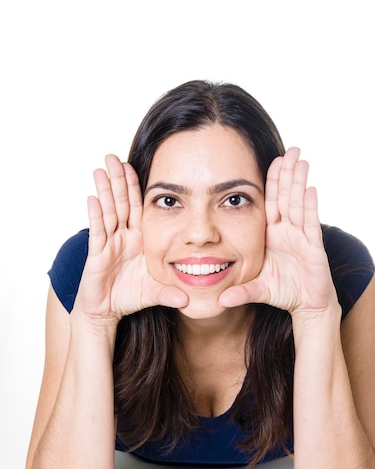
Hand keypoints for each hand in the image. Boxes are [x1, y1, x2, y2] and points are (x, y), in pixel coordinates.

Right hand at [75, 155, 188, 321]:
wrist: (106, 312)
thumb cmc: (129, 297)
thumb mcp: (154, 293)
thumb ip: (170, 294)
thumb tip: (189, 301)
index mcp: (139, 240)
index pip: (139, 208)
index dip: (136, 188)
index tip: (135, 165)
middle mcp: (124, 238)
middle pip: (122, 203)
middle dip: (118, 180)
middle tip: (113, 156)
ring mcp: (109, 244)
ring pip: (108, 212)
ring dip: (105, 190)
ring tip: (101, 169)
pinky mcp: (97, 255)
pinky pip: (98, 232)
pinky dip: (96, 216)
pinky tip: (93, 198)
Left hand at [219, 147, 337, 315]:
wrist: (307, 306)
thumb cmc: (283, 293)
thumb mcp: (257, 289)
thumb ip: (240, 292)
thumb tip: (219, 301)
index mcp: (271, 235)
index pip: (271, 203)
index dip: (272, 182)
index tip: (272, 159)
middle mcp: (287, 232)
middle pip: (286, 197)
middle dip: (288, 173)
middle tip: (291, 149)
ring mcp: (302, 238)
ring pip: (299, 205)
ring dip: (299, 183)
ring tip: (301, 160)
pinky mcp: (314, 249)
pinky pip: (310, 225)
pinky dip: (310, 207)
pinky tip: (311, 189)